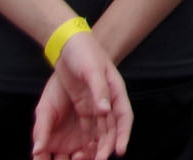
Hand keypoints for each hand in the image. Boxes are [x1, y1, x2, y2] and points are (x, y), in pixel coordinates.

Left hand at [32, 33, 129, 159]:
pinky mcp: (83, 106)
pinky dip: (86, 139)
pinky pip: (86, 126)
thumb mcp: (92, 69)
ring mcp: (95, 104)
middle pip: (111, 128)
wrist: (68, 44)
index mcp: (115, 91)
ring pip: (100, 130)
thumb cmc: (85, 52)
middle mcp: (108, 100)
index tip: (120, 151)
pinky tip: (81, 151)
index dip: (123, 134)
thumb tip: (105, 111)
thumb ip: (99, 90)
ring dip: (97, 145)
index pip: (124, 117)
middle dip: (108, 145)